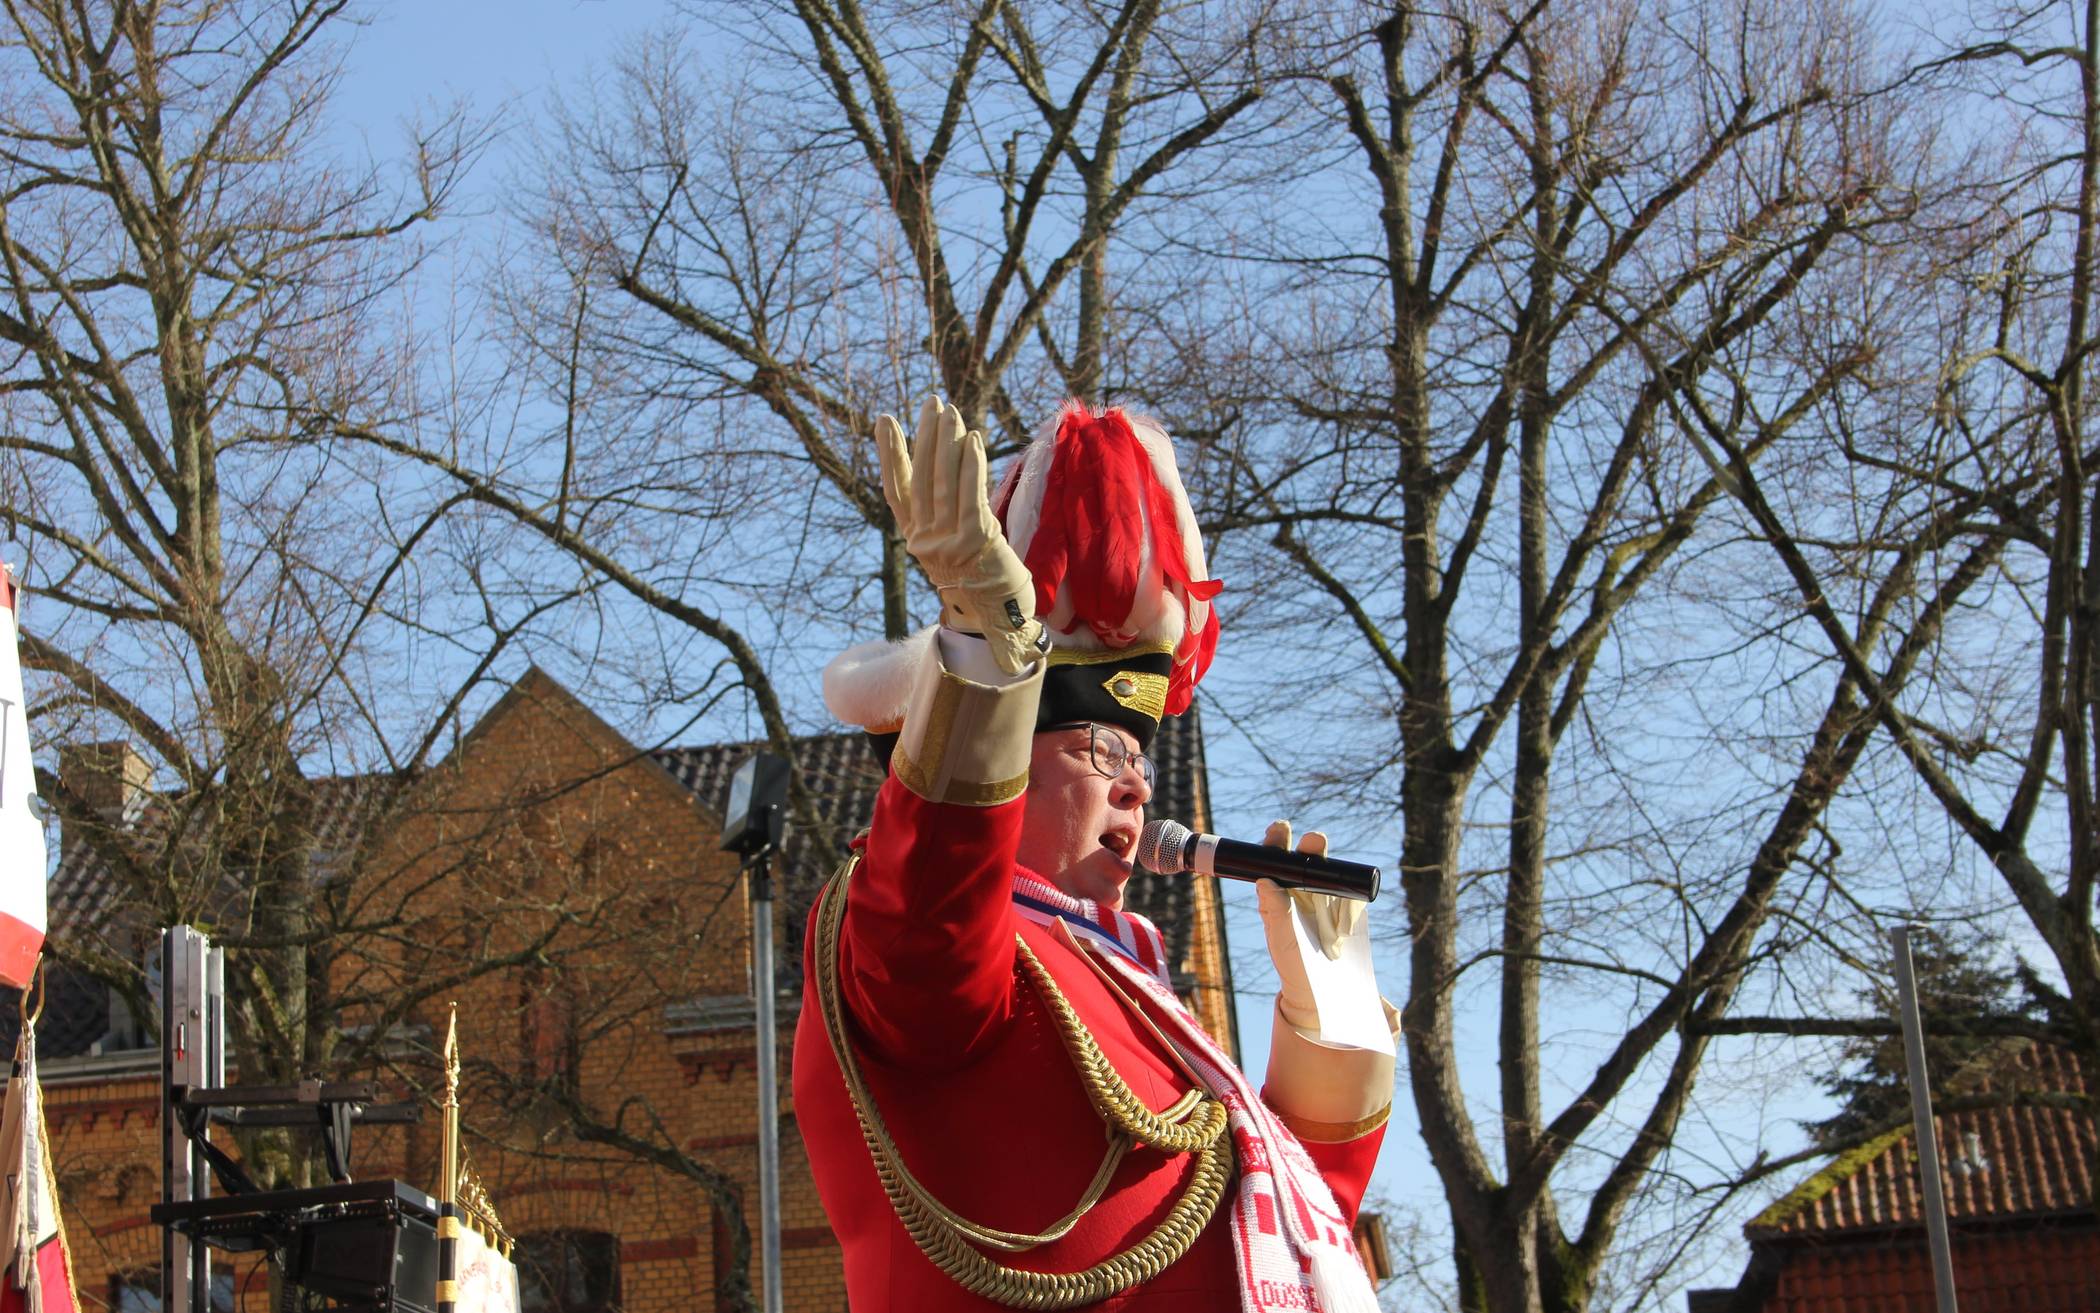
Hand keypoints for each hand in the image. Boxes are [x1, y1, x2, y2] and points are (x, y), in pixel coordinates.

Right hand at [877, 396, 1046, 674]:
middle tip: (932, 403)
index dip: (891, 454)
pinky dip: (971, 466)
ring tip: (951, 412)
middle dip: (927, 436)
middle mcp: (926, 540)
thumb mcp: (951, 544)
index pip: (897, 489)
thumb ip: (941, 512)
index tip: (886, 420)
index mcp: (916, 538)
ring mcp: (949, 542)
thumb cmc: (978, 575)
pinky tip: (973, 440)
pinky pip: (971, 496)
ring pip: (944, 483)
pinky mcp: (976, 542)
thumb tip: (940, 464)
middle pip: (923, 479)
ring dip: (948, 444)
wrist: (998, 617)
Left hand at [1255, 819, 1367, 1032]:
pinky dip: (1349, 894)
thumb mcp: (1282, 938)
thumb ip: (1275, 911)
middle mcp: (1303, 886)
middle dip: (1310, 844)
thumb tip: (1264, 882)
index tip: (1280, 830)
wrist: (1324, 986)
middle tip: (1313, 840)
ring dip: (1327, 865)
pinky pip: (1352, 890)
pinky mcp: (1350, 904)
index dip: (1276, 841)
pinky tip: (1345, 909)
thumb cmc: (1294, 961)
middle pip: (1306, 855)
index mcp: (1279, 891)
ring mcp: (1328, 893)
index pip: (1276, 858)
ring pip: (1329, 869)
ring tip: (1322, 867)